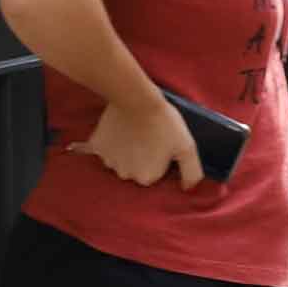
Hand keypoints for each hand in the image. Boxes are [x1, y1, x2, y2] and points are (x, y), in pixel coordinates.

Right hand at [71, 90, 203, 188]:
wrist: (136, 98)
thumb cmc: (164, 122)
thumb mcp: (187, 148)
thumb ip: (191, 172)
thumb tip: (188, 188)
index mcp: (146, 178)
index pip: (154, 174)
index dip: (160, 160)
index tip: (162, 146)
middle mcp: (125, 174)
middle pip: (135, 170)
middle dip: (142, 158)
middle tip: (149, 137)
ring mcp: (108, 160)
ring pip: (120, 160)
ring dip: (126, 150)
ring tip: (136, 132)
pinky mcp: (96, 146)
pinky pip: (104, 149)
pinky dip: (110, 142)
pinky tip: (120, 130)